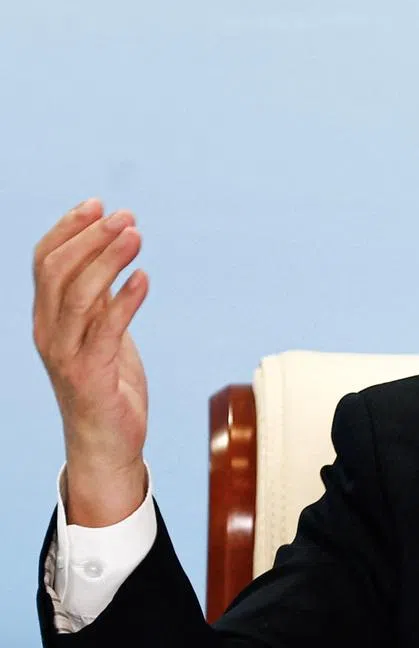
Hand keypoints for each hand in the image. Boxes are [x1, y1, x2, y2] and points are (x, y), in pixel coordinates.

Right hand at [32, 199, 149, 526]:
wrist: (106, 444)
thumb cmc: (106, 385)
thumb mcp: (102, 333)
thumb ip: (101, 298)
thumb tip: (113, 254)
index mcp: (47, 318)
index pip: (44, 261)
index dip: (68, 229)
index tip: (98, 204)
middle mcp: (48, 333)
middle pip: (57, 271)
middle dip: (90, 237)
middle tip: (126, 216)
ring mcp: (66, 355)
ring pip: (78, 295)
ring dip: (108, 259)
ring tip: (137, 235)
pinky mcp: (90, 375)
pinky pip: (106, 330)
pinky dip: (125, 300)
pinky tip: (144, 278)